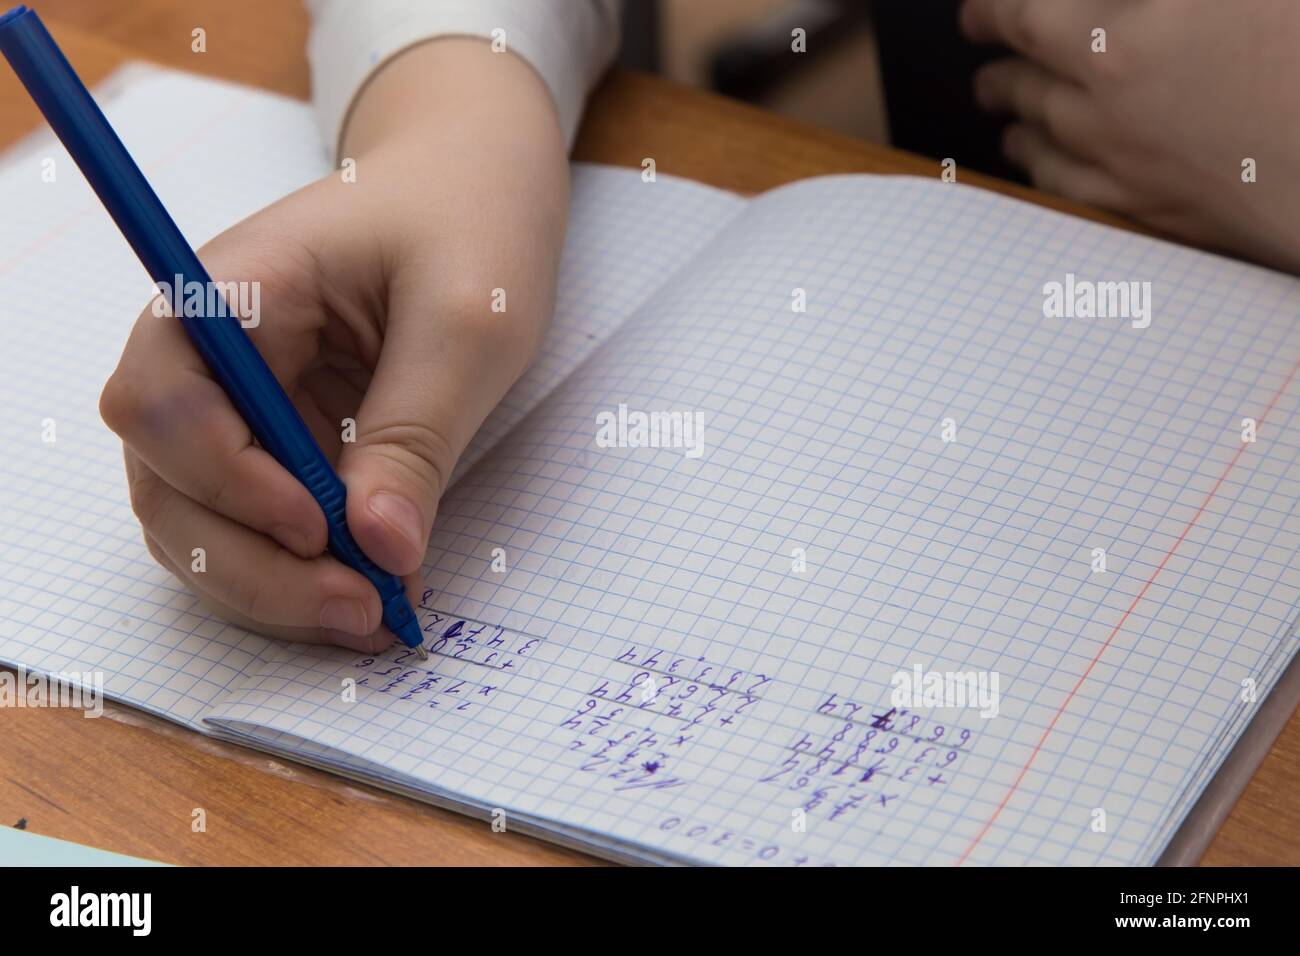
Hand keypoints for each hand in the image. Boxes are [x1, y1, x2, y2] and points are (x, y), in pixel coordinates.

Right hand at [99, 40, 568, 650]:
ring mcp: (234, 403)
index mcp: (233, 291)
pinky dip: (302, 572)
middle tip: (360, 607)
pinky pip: (257, 526)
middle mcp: (207, 352)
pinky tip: (373, 591)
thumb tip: (380, 550)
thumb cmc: (469, 224)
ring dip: (274, 586)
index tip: (319, 525)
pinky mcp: (273, 442)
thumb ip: (416, 433)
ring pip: (202, 523)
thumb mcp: (467, 323)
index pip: (164, 399)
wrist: (474, 188)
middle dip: (255, 562)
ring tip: (375, 615)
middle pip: (170, 483)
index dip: (223, 478)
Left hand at [961, 0, 1299, 272]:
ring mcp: (1126, 168)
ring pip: (1040, 147)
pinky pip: (1074, 195)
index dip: (988, 12)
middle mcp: (1103, 111)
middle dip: (996, 71)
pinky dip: (1047, 175)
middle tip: (985, 67)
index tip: (974, 14)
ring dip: (1016, 126)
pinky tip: (1046, 170)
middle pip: (1022, 87)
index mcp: (1113, 39)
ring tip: (1006, 118)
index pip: (1018, 18)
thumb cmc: (1298, 54)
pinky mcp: (1157, 212)